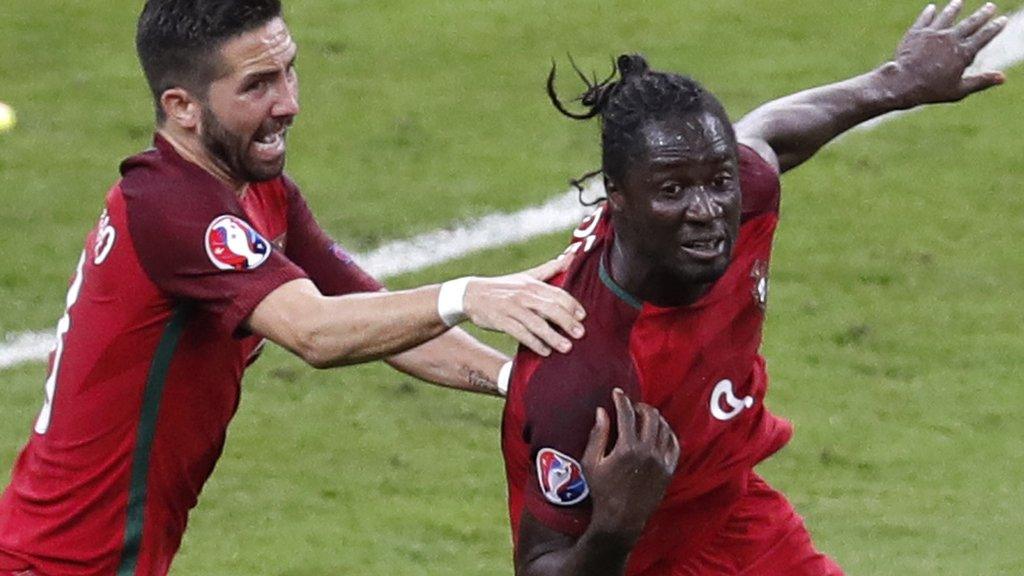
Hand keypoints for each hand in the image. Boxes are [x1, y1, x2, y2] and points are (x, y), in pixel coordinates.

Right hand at [463, 257, 585, 355]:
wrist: (471, 295)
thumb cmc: (504, 287)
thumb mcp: (526, 275)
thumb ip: (550, 268)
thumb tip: (573, 254)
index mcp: (532, 284)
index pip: (557, 294)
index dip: (572, 305)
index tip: (583, 317)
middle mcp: (524, 295)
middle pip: (550, 308)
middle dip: (567, 322)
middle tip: (580, 334)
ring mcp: (512, 308)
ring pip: (537, 323)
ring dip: (553, 336)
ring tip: (566, 347)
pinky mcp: (501, 321)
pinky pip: (520, 334)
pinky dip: (534, 343)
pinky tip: (544, 351)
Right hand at [581, 389, 679, 542]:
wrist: (621, 519)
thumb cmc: (602, 491)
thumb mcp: (591, 462)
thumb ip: (597, 435)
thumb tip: (601, 411)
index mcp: (627, 448)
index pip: (627, 414)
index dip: (621, 399)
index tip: (617, 393)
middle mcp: (647, 452)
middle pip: (650, 416)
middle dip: (640, 406)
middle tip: (632, 405)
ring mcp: (661, 461)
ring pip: (664, 427)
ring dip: (655, 417)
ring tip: (645, 416)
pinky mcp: (669, 470)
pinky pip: (674, 444)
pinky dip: (668, 432)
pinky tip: (660, 430)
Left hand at [888, 0, 1007, 105]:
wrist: (902, 83)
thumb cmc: (931, 91)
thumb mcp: (959, 90)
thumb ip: (981, 81)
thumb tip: (1002, 78)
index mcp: (963, 52)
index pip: (984, 36)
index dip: (995, 27)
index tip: (1002, 20)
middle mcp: (950, 39)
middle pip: (970, 23)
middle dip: (982, 14)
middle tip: (990, 6)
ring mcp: (933, 34)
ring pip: (947, 16)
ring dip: (954, 8)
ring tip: (958, 1)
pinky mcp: (916, 33)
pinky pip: (924, 20)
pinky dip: (928, 13)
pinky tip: (931, 8)